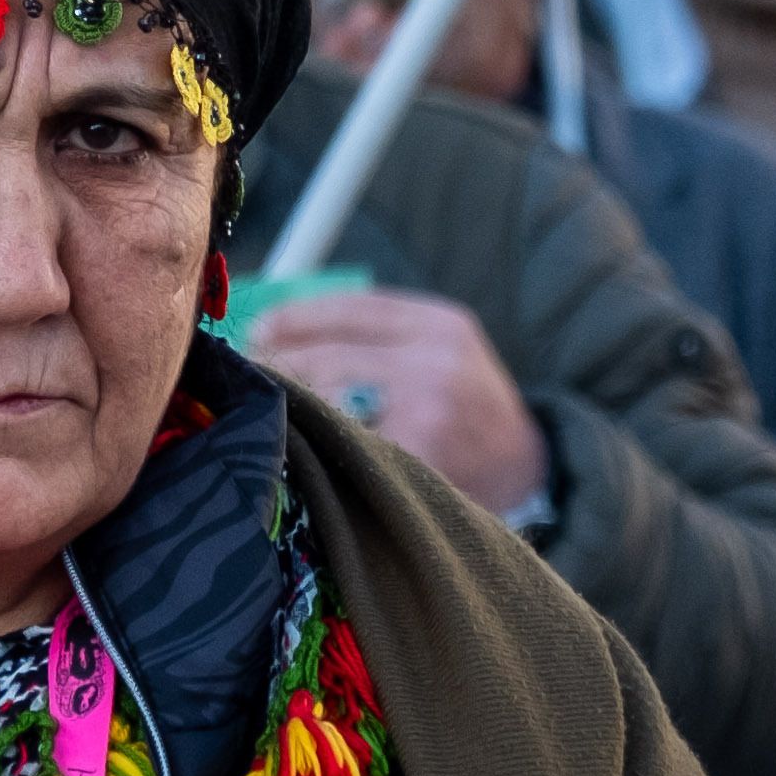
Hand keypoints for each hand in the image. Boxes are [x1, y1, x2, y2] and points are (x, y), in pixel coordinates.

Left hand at [247, 288, 546, 512]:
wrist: (526, 469)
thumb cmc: (467, 407)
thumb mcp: (442, 350)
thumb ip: (380, 333)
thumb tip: (280, 328)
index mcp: (441, 323)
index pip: (350, 306)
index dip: (293, 316)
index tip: (256, 330)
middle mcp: (437, 359)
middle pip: (330, 354)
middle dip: (280, 364)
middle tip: (249, 375)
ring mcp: (428, 410)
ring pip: (331, 399)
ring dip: (292, 404)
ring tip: (269, 410)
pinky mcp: (417, 457)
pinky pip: (347, 444)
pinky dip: (318, 444)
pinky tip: (299, 448)